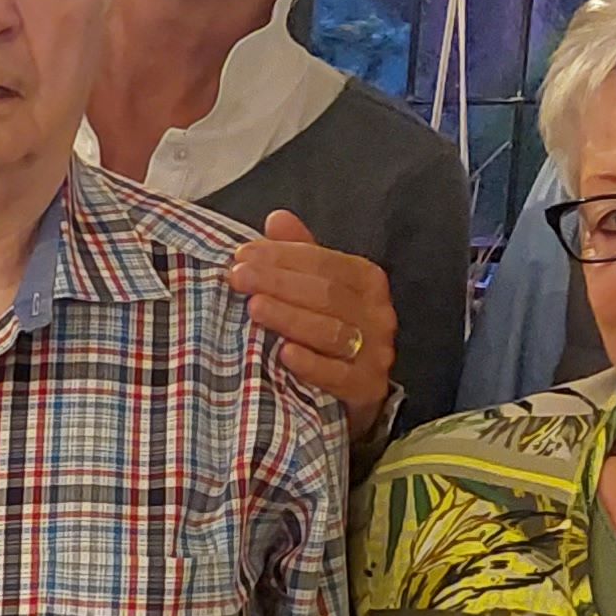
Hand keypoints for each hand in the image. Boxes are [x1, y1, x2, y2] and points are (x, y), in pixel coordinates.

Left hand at [224, 213, 398, 436]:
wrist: (352, 396)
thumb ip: (300, 255)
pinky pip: (340, 376)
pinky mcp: (367, 390)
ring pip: (332, 332)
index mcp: (366, 281)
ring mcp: (375, 353)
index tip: (243, 255)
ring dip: (290, 318)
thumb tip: (276, 219)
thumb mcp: (316, 290)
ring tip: (254, 307)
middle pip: (328, 294)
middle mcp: (377, 314)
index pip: (325, 262)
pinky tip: (284, 354)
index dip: (283, 256)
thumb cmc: (328, 332)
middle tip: (238, 277)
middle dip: (279, 282)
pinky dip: (311, 365)